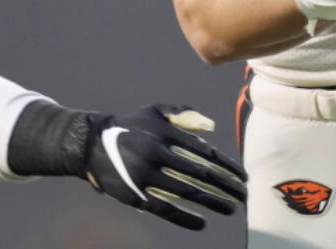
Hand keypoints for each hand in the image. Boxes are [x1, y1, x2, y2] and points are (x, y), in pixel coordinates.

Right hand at [82, 104, 246, 230]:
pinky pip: (165, 209)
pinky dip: (185, 218)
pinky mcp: (135, 194)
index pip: (205, 152)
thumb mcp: (154, 112)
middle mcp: (157, 152)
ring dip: (213, 202)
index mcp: (165, 132)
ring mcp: (146, 175)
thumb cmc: (131, 126)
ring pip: (187, 192)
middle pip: (200, 174)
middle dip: (227, 186)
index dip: (227, 166)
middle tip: (244, 194)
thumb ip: (183, 114)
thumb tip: (211, 127)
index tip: (243, 176)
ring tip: (231, 208)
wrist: (91, 144)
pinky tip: (202, 223)